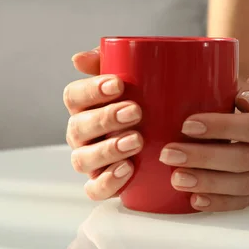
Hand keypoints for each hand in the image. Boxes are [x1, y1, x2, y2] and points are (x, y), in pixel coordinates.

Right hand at [63, 48, 140, 199]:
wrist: (174, 133)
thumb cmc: (148, 100)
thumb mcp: (136, 77)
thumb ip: (110, 61)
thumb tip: (79, 59)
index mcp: (84, 106)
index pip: (74, 96)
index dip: (91, 90)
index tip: (118, 85)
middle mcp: (82, 134)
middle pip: (78, 127)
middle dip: (105, 119)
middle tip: (135, 111)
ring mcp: (90, 160)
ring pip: (82, 159)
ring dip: (108, 150)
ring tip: (136, 140)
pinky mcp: (103, 184)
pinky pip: (95, 189)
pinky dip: (108, 181)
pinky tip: (128, 169)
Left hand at [160, 74, 248, 211]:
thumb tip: (243, 99)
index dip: (220, 128)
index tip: (186, 125)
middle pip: (243, 160)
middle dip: (203, 158)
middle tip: (169, 154)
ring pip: (241, 185)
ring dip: (207, 184)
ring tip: (177, 179)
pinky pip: (242, 202)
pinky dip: (218, 203)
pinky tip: (194, 199)